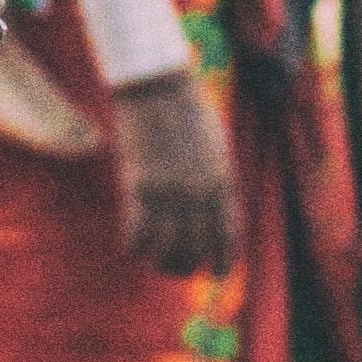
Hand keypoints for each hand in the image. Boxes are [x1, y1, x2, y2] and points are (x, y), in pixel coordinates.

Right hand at [106, 70, 240, 278]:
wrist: (158, 88)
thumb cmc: (189, 111)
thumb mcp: (217, 149)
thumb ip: (219, 181)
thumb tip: (216, 210)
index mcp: (223, 185)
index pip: (228, 240)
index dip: (224, 264)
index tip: (216, 273)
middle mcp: (199, 195)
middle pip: (196, 252)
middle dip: (187, 267)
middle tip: (175, 266)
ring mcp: (169, 192)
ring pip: (166, 251)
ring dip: (160, 262)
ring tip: (154, 259)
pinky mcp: (139, 186)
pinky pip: (137, 235)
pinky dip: (135, 246)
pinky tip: (132, 243)